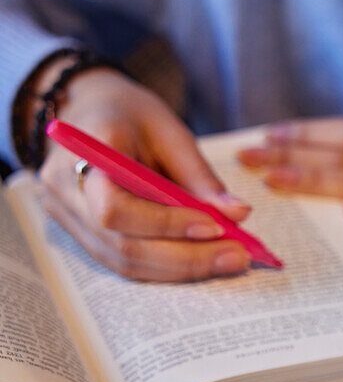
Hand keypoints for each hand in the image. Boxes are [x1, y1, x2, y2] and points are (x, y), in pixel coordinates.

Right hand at [36, 67, 251, 280]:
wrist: (85, 113)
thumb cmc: (130, 116)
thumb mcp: (170, 133)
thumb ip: (200, 177)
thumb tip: (238, 214)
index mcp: (85, 153)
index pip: (116, 207)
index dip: (167, 224)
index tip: (217, 227)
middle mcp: (65, 191)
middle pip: (123, 245)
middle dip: (187, 256)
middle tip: (239, 256)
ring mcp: (67, 217)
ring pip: (124, 261)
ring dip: (182, 268)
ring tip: (229, 260)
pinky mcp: (81, 234)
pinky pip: (123, 262)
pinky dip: (167, 267)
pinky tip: (204, 260)